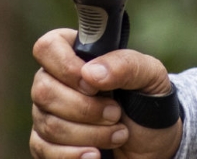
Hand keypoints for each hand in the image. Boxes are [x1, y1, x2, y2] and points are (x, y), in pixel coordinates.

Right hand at [30, 29, 182, 158]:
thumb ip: (125, 65)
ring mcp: (47, 113)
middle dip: (85, 108)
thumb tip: (89, 73)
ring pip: (48, 123)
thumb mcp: (150, 76)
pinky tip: (95, 154)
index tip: (94, 85)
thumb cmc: (147, 102)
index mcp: (76, 54)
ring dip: (89, 133)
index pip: (48, 47)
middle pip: (43, 90)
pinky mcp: (47, 143)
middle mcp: (55, 81)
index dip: (66, 67)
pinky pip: (44, 149)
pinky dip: (73, 154)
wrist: (153, 143)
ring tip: (119, 134)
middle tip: (116, 113)